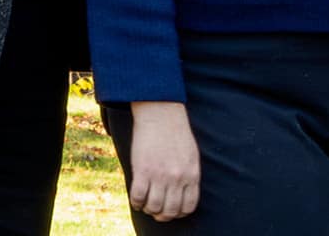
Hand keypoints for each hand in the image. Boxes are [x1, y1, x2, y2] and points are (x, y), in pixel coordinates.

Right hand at [129, 101, 200, 220]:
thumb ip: (189, 175)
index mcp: (192, 174)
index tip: (172, 210)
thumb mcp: (191, 155)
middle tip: (157, 210)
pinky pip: (138, 197)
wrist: (161, 114)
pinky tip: (136, 198)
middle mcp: (177, 178)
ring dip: (148, 209)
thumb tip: (184, 194)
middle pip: (170, 211)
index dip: (179, 213)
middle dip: (162, 215)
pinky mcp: (142, 170)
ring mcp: (159, 175)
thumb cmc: (176, 133)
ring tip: (146, 203)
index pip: (188, 206)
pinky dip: (136, 202)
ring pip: (154, 207)